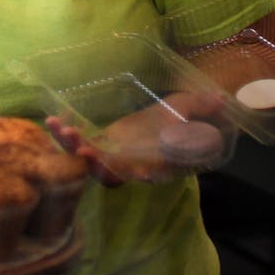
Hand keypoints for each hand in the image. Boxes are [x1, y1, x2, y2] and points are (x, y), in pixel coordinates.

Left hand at [47, 90, 226, 185]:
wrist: (154, 126)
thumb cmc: (169, 121)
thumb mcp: (183, 109)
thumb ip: (199, 106)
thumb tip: (221, 99)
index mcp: (156, 162)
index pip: (152, 173)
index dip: (144, 174)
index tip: (140, 172)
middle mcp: (131, 166)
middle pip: (112, 174)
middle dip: (98, 165)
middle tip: (85, 151)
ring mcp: (109, 159)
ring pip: (88, 164)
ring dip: (72, 148)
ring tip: (59, 129)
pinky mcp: (94, 147)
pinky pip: (75, 147)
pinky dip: (63, 136)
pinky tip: (53, 120)